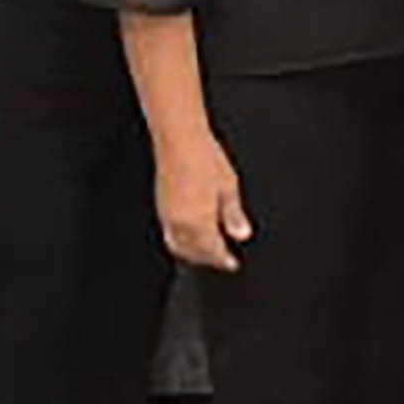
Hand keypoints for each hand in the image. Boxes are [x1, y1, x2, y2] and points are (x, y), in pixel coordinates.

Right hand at [156, 136, 253, 274]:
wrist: (179, 139)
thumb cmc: (204, 157)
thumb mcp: (228, 187)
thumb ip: (234, 215)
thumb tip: (241, 234)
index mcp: (199, 221)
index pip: (212, 251)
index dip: (223, 260)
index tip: (232, 264)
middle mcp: (180, 223)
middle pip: (194, 253)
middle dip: (208, 260)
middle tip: (221, 259)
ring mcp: (167, 216)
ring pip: (179, 246)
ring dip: (193, 253)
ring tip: (207, 251)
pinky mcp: (161, 207)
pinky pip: (171, 234)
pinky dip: (182, 241)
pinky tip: (192, 234)